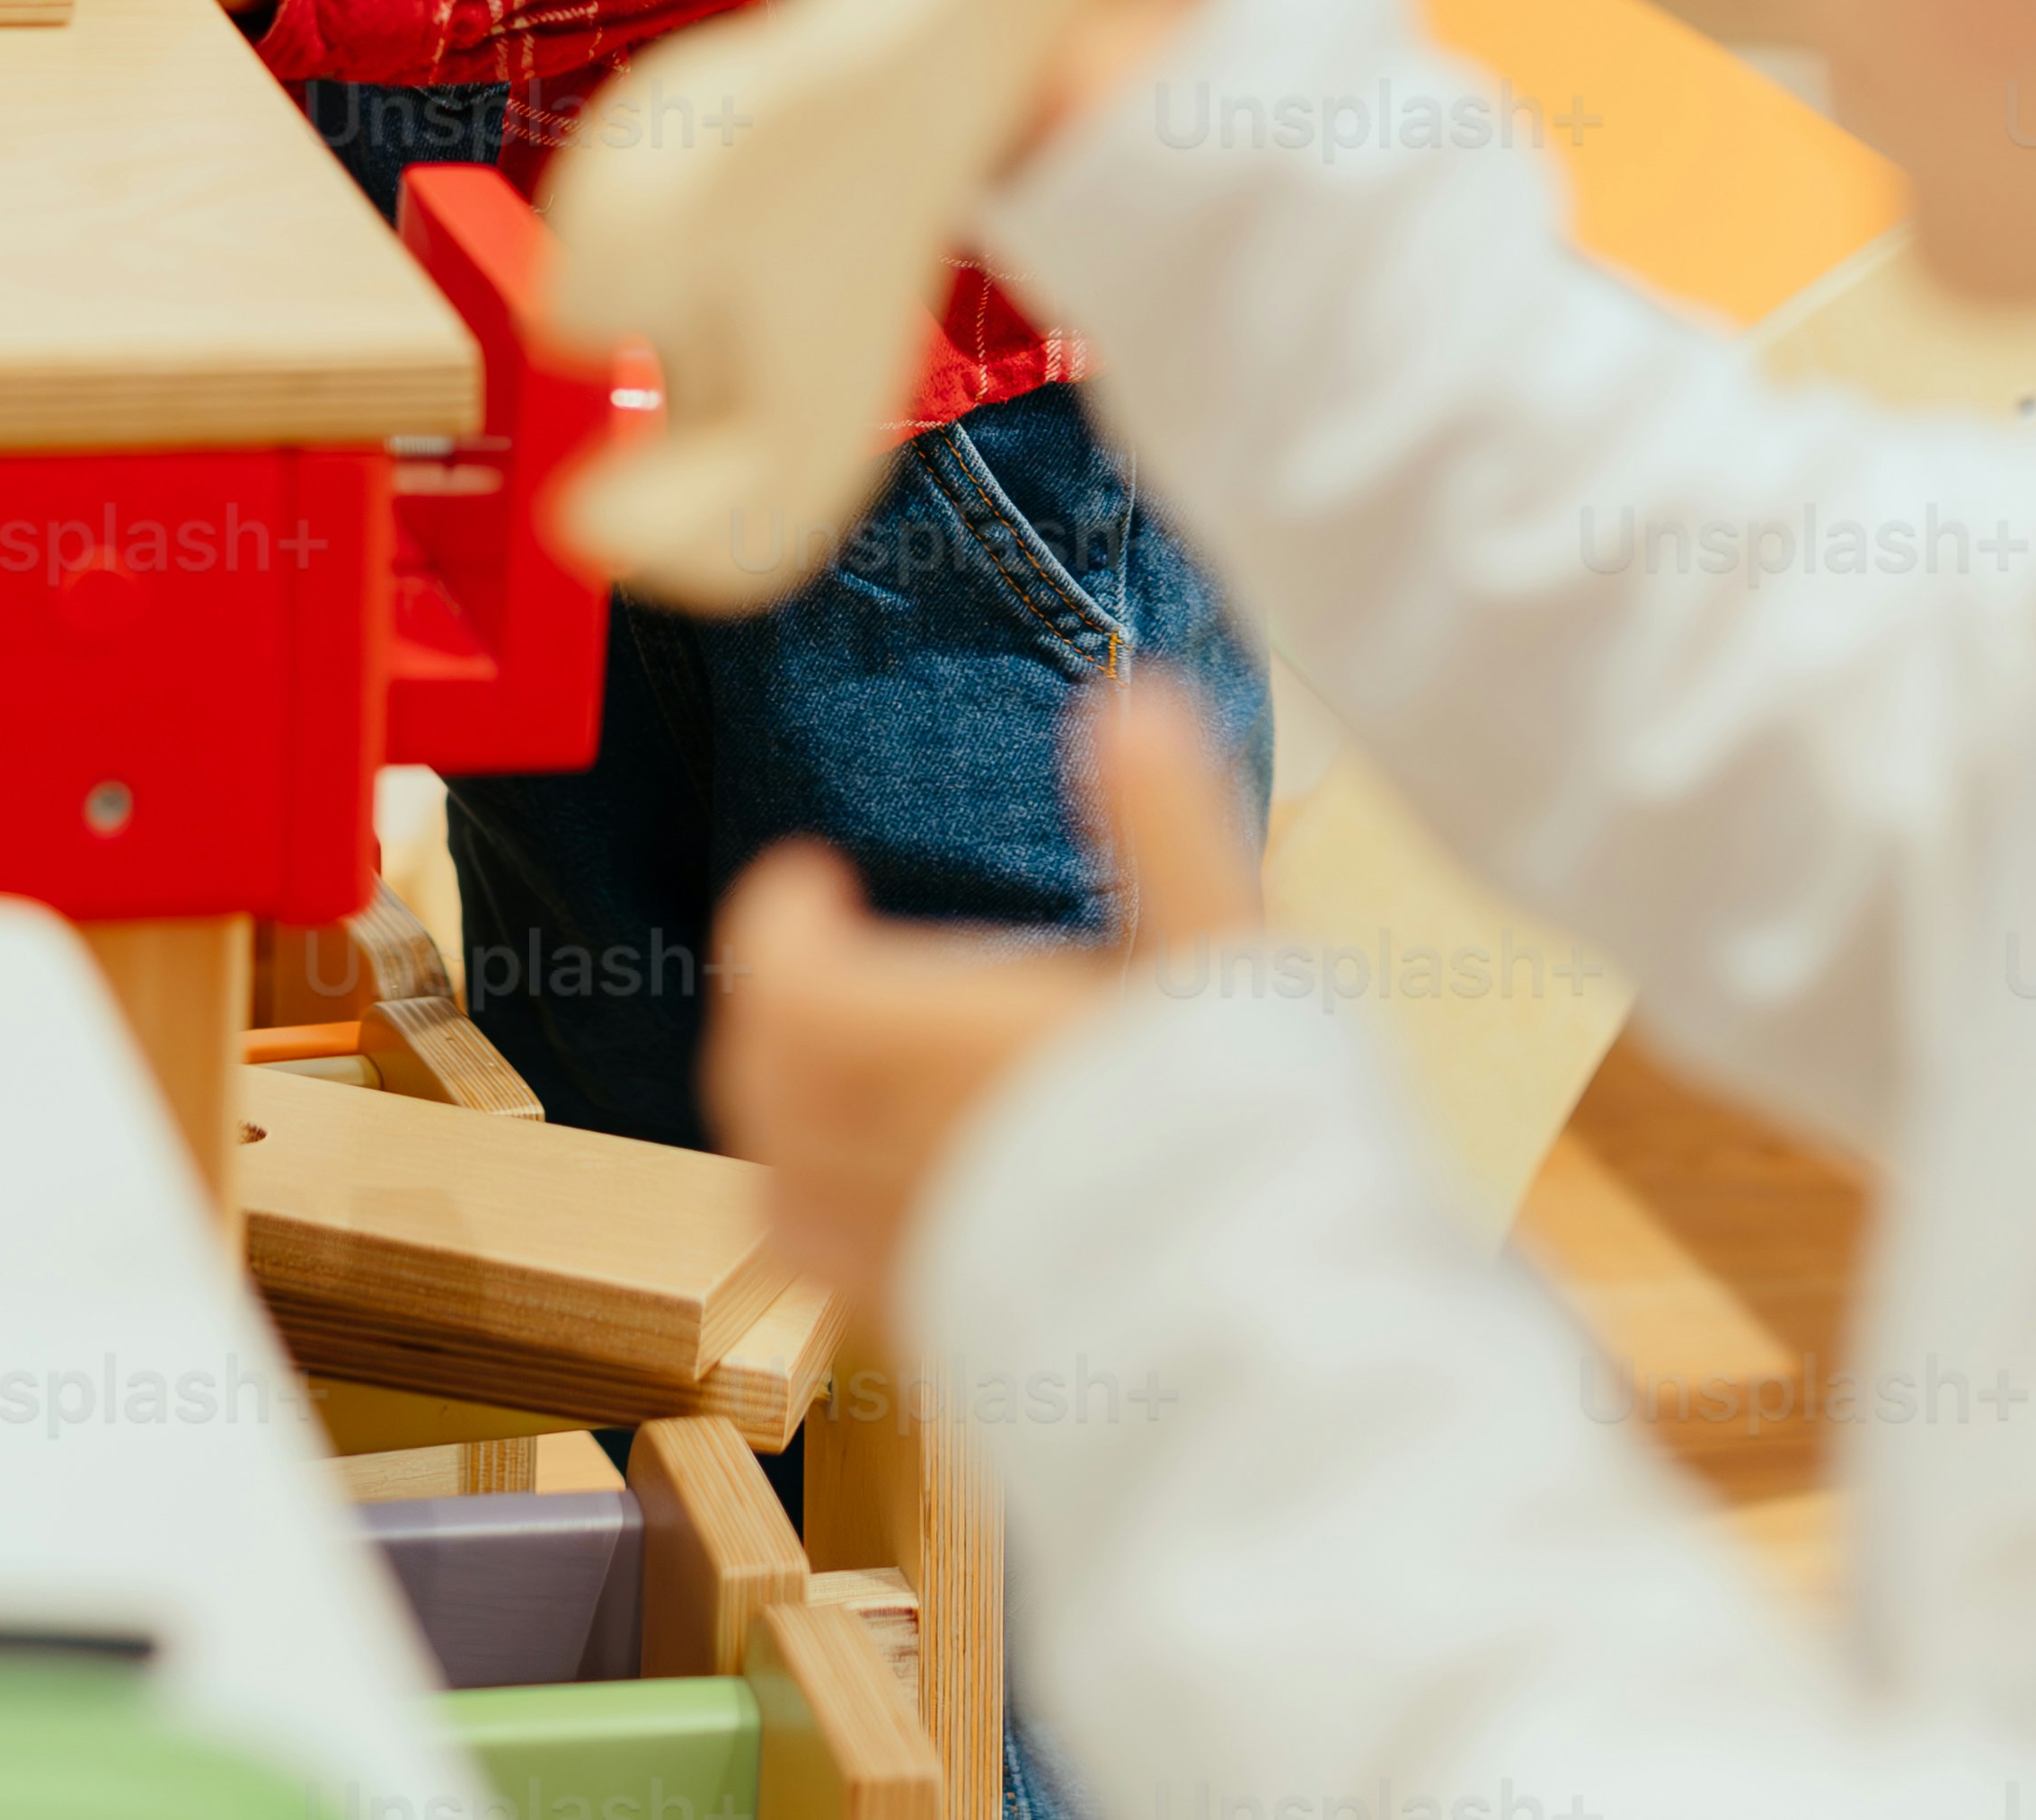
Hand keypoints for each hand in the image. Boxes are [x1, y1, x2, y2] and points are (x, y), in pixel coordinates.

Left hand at [711, 667, 1270, 1307]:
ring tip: (834, 1071)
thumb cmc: (1251, 1141)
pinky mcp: (935, 1329)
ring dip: (779, 1113)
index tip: (811, 878)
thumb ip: (1166, 825)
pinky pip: (823, 1267)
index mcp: (946, 1050)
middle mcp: (901, 1156)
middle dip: (774, 1005)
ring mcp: (908, 1253)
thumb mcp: (1222, 959)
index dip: (777, 919)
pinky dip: (812, 1210)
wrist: (1274, 1335)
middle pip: (761, 1078)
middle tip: (823, 960)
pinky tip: (869, 1189)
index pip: (786, 978)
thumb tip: (1133, 698)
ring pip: (775, 1181)